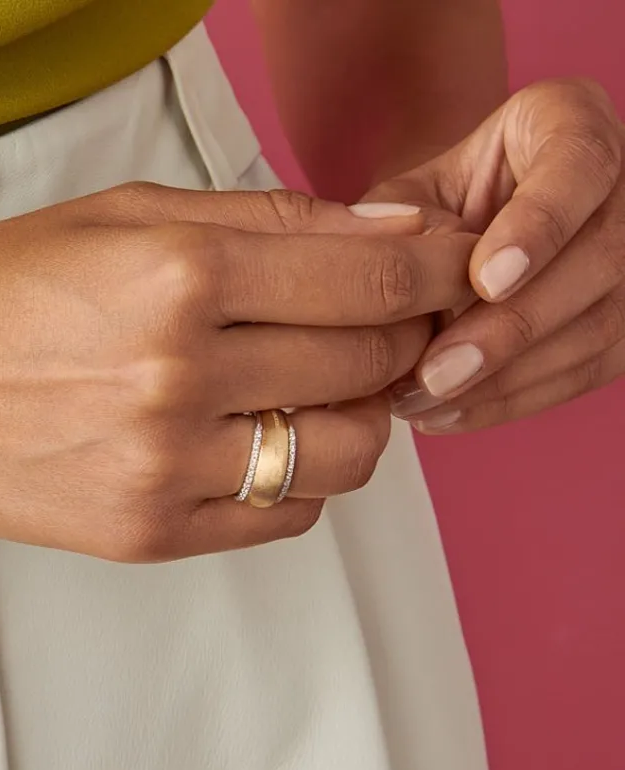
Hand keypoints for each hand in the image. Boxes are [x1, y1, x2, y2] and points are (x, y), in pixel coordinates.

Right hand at [0, 184, 474, 560]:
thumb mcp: (122, 215)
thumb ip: (266, 220)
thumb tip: (386, 233)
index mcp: (180, 276)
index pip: (373, 283)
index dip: (435, 272)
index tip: (449, 270)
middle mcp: (180, 377)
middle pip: (371, 365)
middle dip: (398, 336)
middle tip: (372, 323)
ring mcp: (163, 469)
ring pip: (347, 455)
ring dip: (356, 415)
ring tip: (312, 388)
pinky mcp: (145, 534)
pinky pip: (284, 517)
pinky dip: (298, 478)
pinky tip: (257, 441)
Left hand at [364, 79, 624, 432]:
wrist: (465, 228)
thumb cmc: (434, 204)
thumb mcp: (406, 194)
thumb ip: (401, 222)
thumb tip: (411, 266)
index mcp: (570, 119)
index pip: (580, 166)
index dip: (538, 227)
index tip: (485, 279)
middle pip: (600, 257)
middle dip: (511, 327)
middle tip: (435, 373)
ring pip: (602, 323)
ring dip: (509, 377)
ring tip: (426, 403)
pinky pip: (592, 368)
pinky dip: (517, 398)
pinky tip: (452, 415)